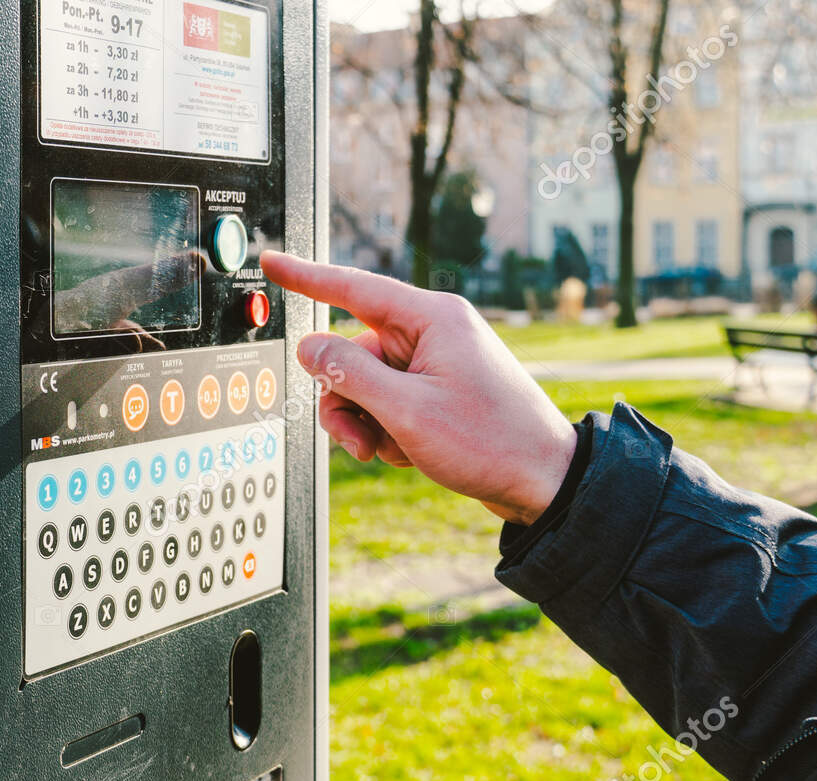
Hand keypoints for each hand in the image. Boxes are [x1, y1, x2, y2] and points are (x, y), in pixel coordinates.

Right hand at [261, 251, 577, 526]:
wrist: (543, 482)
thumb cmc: (492, 442)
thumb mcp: (407, 410)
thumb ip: (349, 374)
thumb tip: (310, 347)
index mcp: (432, 320)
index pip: (353, 288)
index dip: (307, 276)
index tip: (273, 262)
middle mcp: (433, 334)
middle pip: (352, 352)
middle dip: (344, 399)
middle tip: (358, 440)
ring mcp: (436, 363)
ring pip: (365, 383)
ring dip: (364, 422)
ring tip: (387, 450)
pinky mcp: (438, 391)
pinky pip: (388, 402)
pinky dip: (387, 430)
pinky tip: (410, 451)